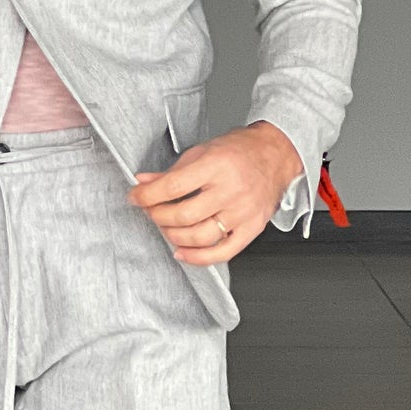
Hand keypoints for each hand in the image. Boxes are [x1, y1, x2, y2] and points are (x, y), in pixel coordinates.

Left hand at [128, 122, 302, 266]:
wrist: (275, 155)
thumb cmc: (240, 151)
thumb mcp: (202, 151)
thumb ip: (171, 171)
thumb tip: (143, 182)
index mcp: (216, 165)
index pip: (173, 186)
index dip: (147, 195)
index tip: (135, 197)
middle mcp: (231, 190)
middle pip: (184, 215)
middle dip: (158, 216)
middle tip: (151, 211)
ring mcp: (242, 212)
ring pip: (200, 236)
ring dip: (173, 236)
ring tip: (166, 227)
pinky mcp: (252, 228)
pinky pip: (223, 252)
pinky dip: (198, 258)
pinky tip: (182, 252)